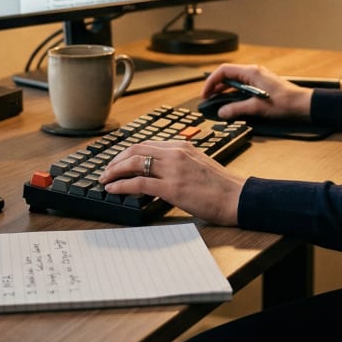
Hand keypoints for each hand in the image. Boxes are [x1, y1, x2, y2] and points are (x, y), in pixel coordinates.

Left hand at [101, 140, 245, 225]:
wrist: (237, 197)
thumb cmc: (221, 186)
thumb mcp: (198, 164)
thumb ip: (179, 163)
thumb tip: (159, 172)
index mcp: (182, 146)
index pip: (146, 144)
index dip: (127, 153)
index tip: (117, 161)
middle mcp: (175, 153)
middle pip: (136, 150)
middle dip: (116, 160)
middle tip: (106, 171)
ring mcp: (173, 169)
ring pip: (134, 163)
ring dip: (114, 171)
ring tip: (105, 180)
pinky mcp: (172, 188)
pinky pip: (139, 183)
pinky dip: (122, 185)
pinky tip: (113, 189)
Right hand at [202, 63, 312, 120]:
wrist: (302, 104)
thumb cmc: (285, 102)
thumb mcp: (257, 107)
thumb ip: (237, 109)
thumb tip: (221, 112)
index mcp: (251, 72)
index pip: (224, 71)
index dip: (211, 81)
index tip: (205, 93)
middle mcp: (253, 72)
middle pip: (228, 75)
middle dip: (216, 86)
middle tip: (208, 99)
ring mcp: (258, 78)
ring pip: (235, 81)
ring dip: (224, 90)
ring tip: (217, 101)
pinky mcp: (261, 85)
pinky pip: (242, 86)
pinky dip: (234, 93)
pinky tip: (232, 103)